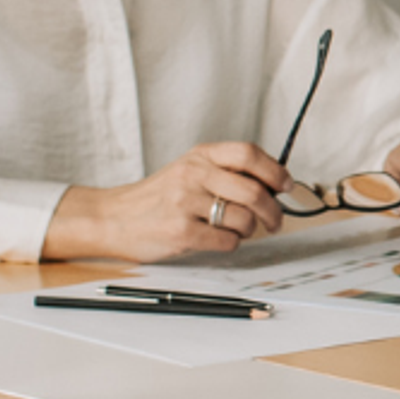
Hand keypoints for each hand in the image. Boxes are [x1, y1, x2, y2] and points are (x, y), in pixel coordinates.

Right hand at [43, 142, 291, 261]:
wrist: (113, 218)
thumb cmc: (157, 198)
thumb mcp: (188, 170)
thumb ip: (224, 172)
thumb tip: (273, 186)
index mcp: (200, 156)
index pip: (249, 154)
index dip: (275, 171)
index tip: (286, 186)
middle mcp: (193, 174)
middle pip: (254, 191)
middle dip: (273, 212)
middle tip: (274, 222)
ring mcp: (185, 203)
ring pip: (243, 219)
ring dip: (247, 230)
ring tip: (233, 230)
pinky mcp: (180, 232)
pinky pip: (227, 241)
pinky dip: (229, 244)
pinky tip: (215, 239)